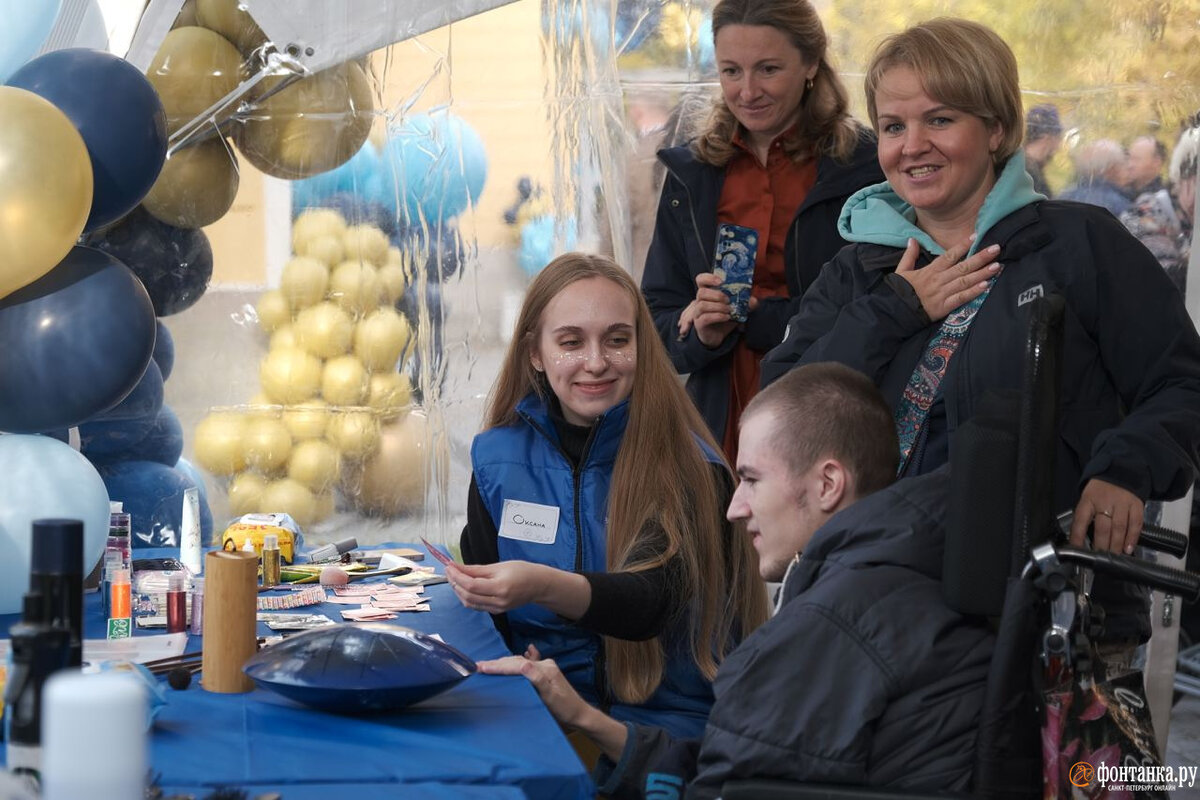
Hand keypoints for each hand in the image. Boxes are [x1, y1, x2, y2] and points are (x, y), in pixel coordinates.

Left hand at [445, 560, 549, 612]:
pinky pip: (476, 606)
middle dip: (455, 583)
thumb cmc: (522, 571)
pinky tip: (464, 586)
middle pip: (468, 596)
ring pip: (469, 603)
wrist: (537, 585)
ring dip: (458, 591)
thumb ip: (476, 569)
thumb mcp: (498, 566)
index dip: (457, 576)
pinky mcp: (496, 611)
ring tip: (454, 577)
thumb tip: (457, 567)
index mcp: (500, 588)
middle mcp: (498, 601)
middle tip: (449, 570)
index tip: (449, 566)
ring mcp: (497, 608)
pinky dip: (466, 596)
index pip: (471, 585)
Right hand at [477, 647, 592, 728]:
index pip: (516, 665)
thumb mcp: (550, 696)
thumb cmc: (565, 708)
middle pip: (516, 661)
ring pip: (519, 663)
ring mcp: (545, 669)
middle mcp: (544, 665)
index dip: (498, 666)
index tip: (481, 667)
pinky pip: (529, 665)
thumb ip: (537, 678)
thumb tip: (523, 662)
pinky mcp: (546, 675)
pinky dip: (521, 661)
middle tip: (478, 666)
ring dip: (504, 663)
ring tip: (489, 665)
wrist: (580, 714)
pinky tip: (525, 652)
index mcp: (544, 668)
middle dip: (497, 663)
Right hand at [681, 272, 756, 346]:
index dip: (709, 278)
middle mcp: (699, 301)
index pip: (701, 279)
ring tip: (729, 310)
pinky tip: (727, 317)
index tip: (721, 281)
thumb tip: (753, 300)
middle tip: (728, 300)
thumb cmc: (724, 318)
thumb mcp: (737, 309)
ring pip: (703, 305)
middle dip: (716, 295)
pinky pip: (706, 317)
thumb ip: (745, 303)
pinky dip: (718, 316)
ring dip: (718, 306)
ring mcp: (698, 313)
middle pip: (701, 292)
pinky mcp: (699, 323)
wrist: (717, 336)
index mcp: (707, 293)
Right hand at [894, 236, 1001, 320]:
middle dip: (980, 257)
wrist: (892, 311)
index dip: (963, 245)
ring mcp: (942, 293)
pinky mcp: (943, 307)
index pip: (949, 255)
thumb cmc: (898, 291)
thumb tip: (913, 240)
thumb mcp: (901, 270)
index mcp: (930, 270)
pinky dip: (973, 292)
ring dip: (982, 273)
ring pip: (965, 281)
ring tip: (997, 266)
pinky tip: (985, 286)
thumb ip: (909, 255)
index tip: (976, 236)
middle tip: (996, 248)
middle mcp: (939, 280)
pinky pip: (961, 298)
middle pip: (962, 266)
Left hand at [1069, 479, 1144, 553]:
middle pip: (1102, 528)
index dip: (1077, 536)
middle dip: (1101, 545)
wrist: (1121, 469)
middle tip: (1099, 557)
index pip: (1080, 520)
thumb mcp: (1087, 497)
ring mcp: (1122, 504)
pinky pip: (1135, 524)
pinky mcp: (1136, 505)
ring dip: (1116, 545)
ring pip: (1119, 528)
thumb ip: (1085, 516)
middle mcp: (1105, 502)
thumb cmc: (1101, 489)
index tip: (1076, 549)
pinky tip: (1128, 548)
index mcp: (1088, 500)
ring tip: (1113, 557)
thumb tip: (1079, 538)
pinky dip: (1132, 538)